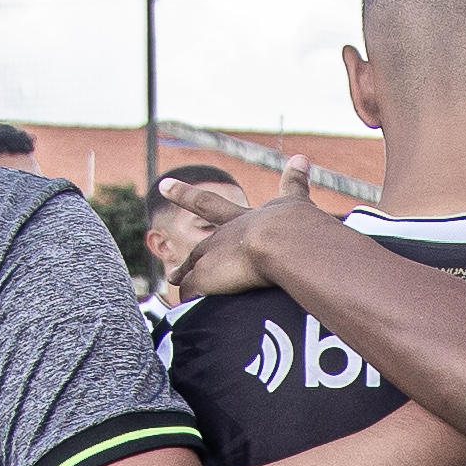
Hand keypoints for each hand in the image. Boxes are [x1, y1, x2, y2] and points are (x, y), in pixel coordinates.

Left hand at [155, 171, 288, 297]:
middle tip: (164, 185)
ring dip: (184, 270)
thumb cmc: (299, 227)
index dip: (202, 190)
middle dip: (183, 195)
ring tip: (172, 278)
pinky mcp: (207, 277)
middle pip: (201, 213)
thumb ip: (296, 182)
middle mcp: (226, 230)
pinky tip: (185, 310)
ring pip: (193, 262)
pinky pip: (192, 291)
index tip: (175, 178)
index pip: (223, 200)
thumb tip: (301, 156)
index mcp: (248, 218)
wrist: (285, 241)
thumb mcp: (296, 203)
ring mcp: (214, 253)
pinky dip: (189, 300)